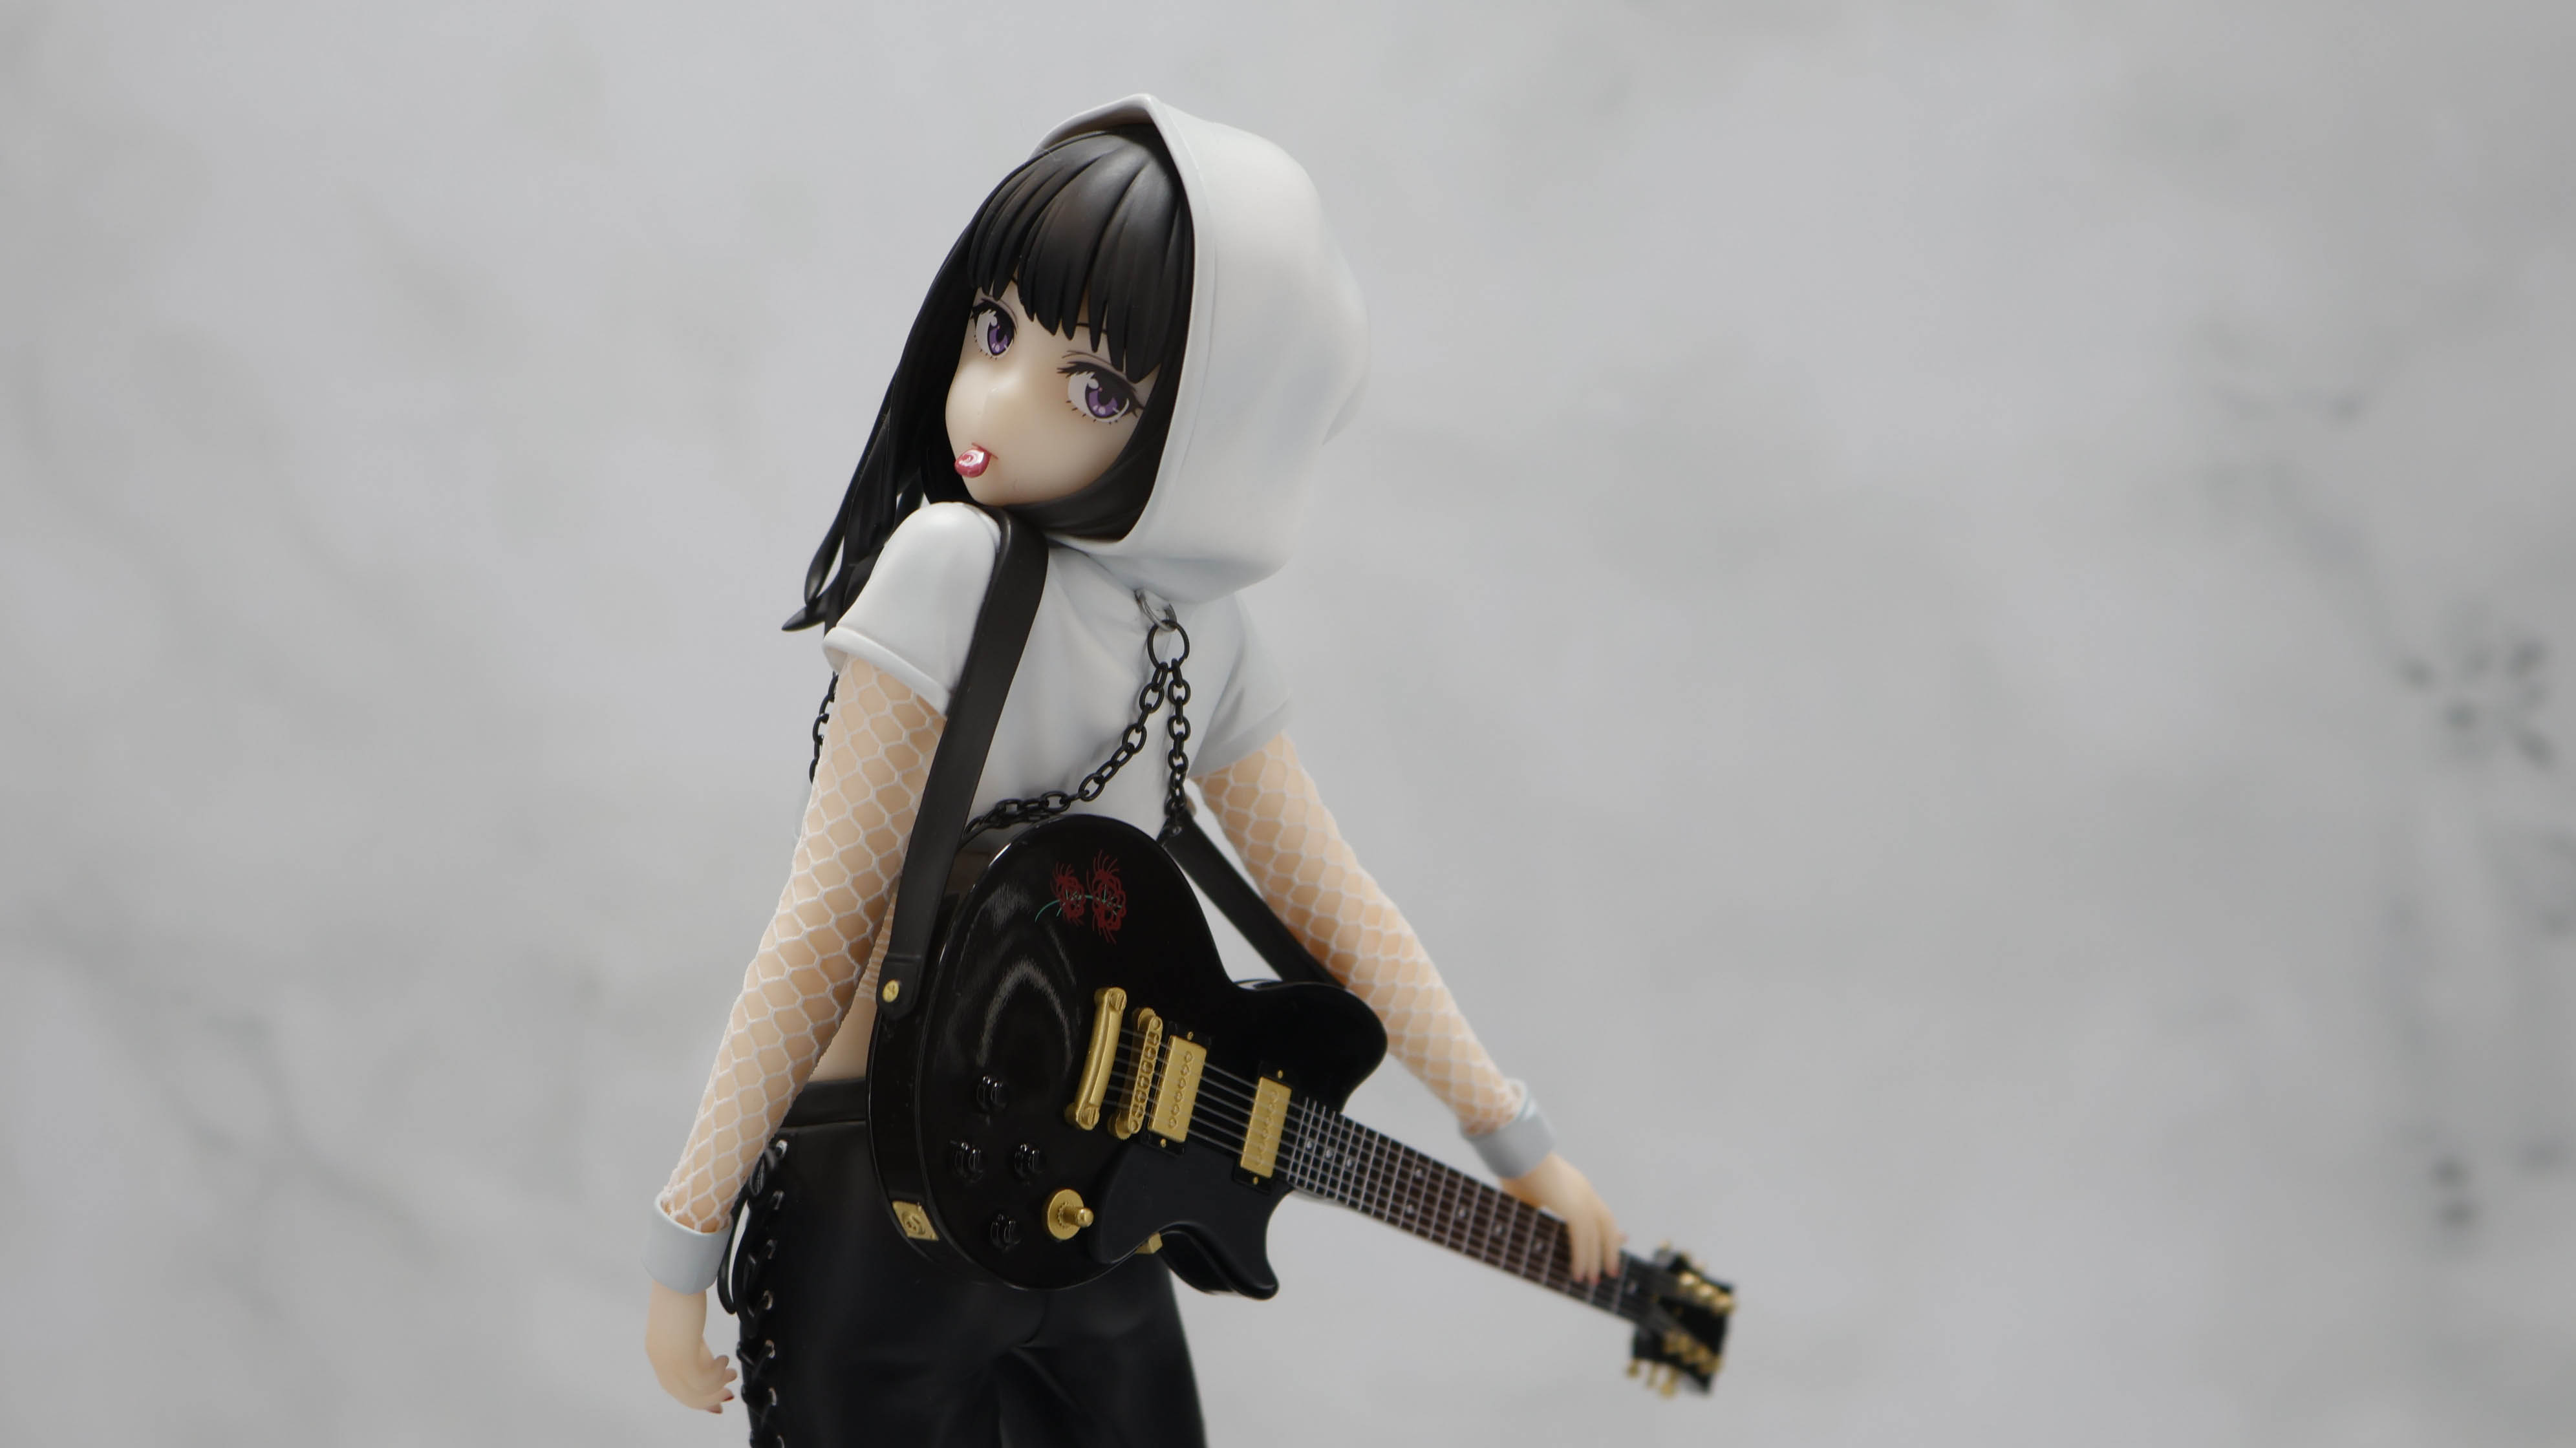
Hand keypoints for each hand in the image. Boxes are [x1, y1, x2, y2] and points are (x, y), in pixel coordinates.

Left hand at [646, 1281, 735, 1412]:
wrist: (676, 1279)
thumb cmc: (680, 1293)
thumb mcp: (686, 1326)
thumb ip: (693, 1345)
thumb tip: (708, 1361)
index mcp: (657, 1352)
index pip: (674, 1386)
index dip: (695, 1397)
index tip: (715, 1398)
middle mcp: (660, 1360)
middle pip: (684, 1394)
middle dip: (709, 1398)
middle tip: (728, 1394)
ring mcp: (668, 1360)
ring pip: (693, 1391)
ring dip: (717, 1386)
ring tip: (731, 1373)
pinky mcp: (681, 1356)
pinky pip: (702, 1379)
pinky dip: (717, 1375)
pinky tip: (725, 1360)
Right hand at [1501, 1152, 1625, 1283]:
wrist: (1517, 1151)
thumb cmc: (1514, 1168)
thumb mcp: (1527, 1195)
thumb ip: (1535, 1211)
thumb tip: (1533, 1232)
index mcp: (1576, 1185)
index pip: (1599, 1211)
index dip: (1609, 1230)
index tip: (1618, 1242)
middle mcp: (1584, 1191)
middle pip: (1606, 1223)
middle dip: (1611, 1248)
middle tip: (1612, 1270)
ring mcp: (1582, 1198)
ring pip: (1598, 1235)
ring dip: (1597, 1259)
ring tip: (1593, 1280)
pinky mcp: (1574, 1207)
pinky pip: (1583, 1239)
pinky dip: (1582, 1258)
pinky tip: (1578, 1274)